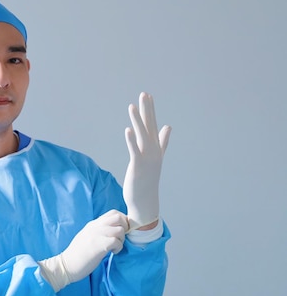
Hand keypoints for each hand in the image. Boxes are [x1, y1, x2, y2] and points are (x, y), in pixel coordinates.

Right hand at [38, 210, 128, 291]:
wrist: (67, 264)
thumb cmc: (77, 254)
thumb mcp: (87, 236)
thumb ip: (99, 231)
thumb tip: (113, 230)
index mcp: (93, 224)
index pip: (113, 213)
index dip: (122, 221)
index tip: (120, 232)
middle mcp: (96, 226)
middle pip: (118, 217)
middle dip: (125, 227)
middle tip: (120, 239)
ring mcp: (97, 234)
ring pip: (120, 230)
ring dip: (122, 239)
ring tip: (115, 247)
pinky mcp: (100, 245)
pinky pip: (117, 242)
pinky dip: (119, 248)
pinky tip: (112, 252)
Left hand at [123, 92, 170, 230]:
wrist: (145, 201)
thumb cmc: (147, 180)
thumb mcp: (155, 158)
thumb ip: (162, 141)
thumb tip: (168, 126)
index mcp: (155, 148)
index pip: (153, 125)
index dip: (150, 111)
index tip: (148, 96)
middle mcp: (153, 151)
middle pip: (149, 126)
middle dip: (147, 110)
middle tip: (144, 93)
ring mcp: (147, 158)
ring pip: (142, 135)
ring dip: (137, 121)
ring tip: (132, 106)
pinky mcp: (139, 166)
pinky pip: (135, 151)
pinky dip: (132, 140)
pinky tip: (128, 130)